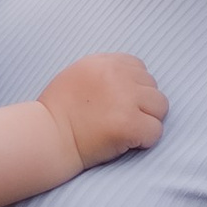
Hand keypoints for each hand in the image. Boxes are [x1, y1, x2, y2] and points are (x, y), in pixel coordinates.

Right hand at [40, 50, 167, 168]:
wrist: (46, 138)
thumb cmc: (57, 113)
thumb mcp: (77, 76)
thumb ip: (104, 72)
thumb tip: (132, 79)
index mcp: (103, 62)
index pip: (139, 68)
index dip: (133, 89)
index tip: (118, 104)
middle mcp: (116, 75)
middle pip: (153, 87)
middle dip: (142, 105)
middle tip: (120, 120)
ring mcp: (125, 99)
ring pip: (160, 107)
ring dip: (147, 121)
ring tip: (125, 131)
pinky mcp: (129, 124)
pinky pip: (155, 130)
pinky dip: (145, 140)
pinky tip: (126, 143)